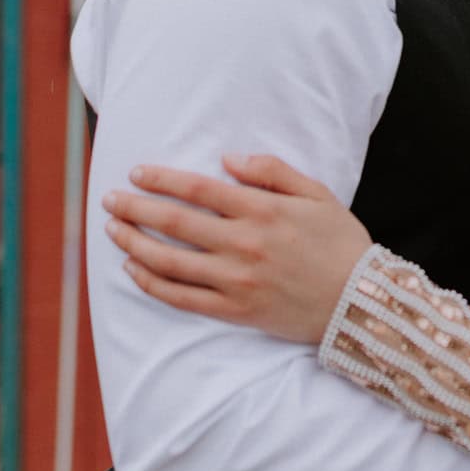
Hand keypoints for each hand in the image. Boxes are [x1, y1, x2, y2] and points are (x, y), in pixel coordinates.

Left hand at [103, 155, 370, 343]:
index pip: (198, 190)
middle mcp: (243, 244)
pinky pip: (182, 298)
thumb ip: (272, 172)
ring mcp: (236, 281)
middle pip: (175, 223)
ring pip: (171, 261)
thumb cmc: (340, 243)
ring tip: (112, 231)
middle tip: (109, 200)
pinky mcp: (235, 311)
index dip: (162, 179)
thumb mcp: (316, 194)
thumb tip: (228, 159)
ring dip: (135, 244)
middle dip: (136, 209)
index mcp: (262, 210)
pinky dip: (153, 284)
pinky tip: (134, 270)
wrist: (359, 302)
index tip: (137, 172)